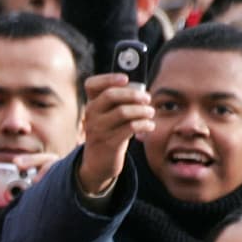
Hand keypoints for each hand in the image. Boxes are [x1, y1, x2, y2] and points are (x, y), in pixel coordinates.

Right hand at [77, 73, 153, 193]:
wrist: (98, 162)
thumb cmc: (109, 133)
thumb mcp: (108, 117)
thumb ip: (119, 103)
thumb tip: (141, 91)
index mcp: (91, 104)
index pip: (91, 84)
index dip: (108, 78)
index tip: (126, 78)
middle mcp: (91, 114)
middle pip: (110, 95)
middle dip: (133, 94)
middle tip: (148, 98)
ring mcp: (98, 129)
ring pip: (123, 112)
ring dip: (141, 110)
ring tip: (151, 112)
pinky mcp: (109, 143)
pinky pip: (130, 128)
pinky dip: (144, 124)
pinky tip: (150, 125)